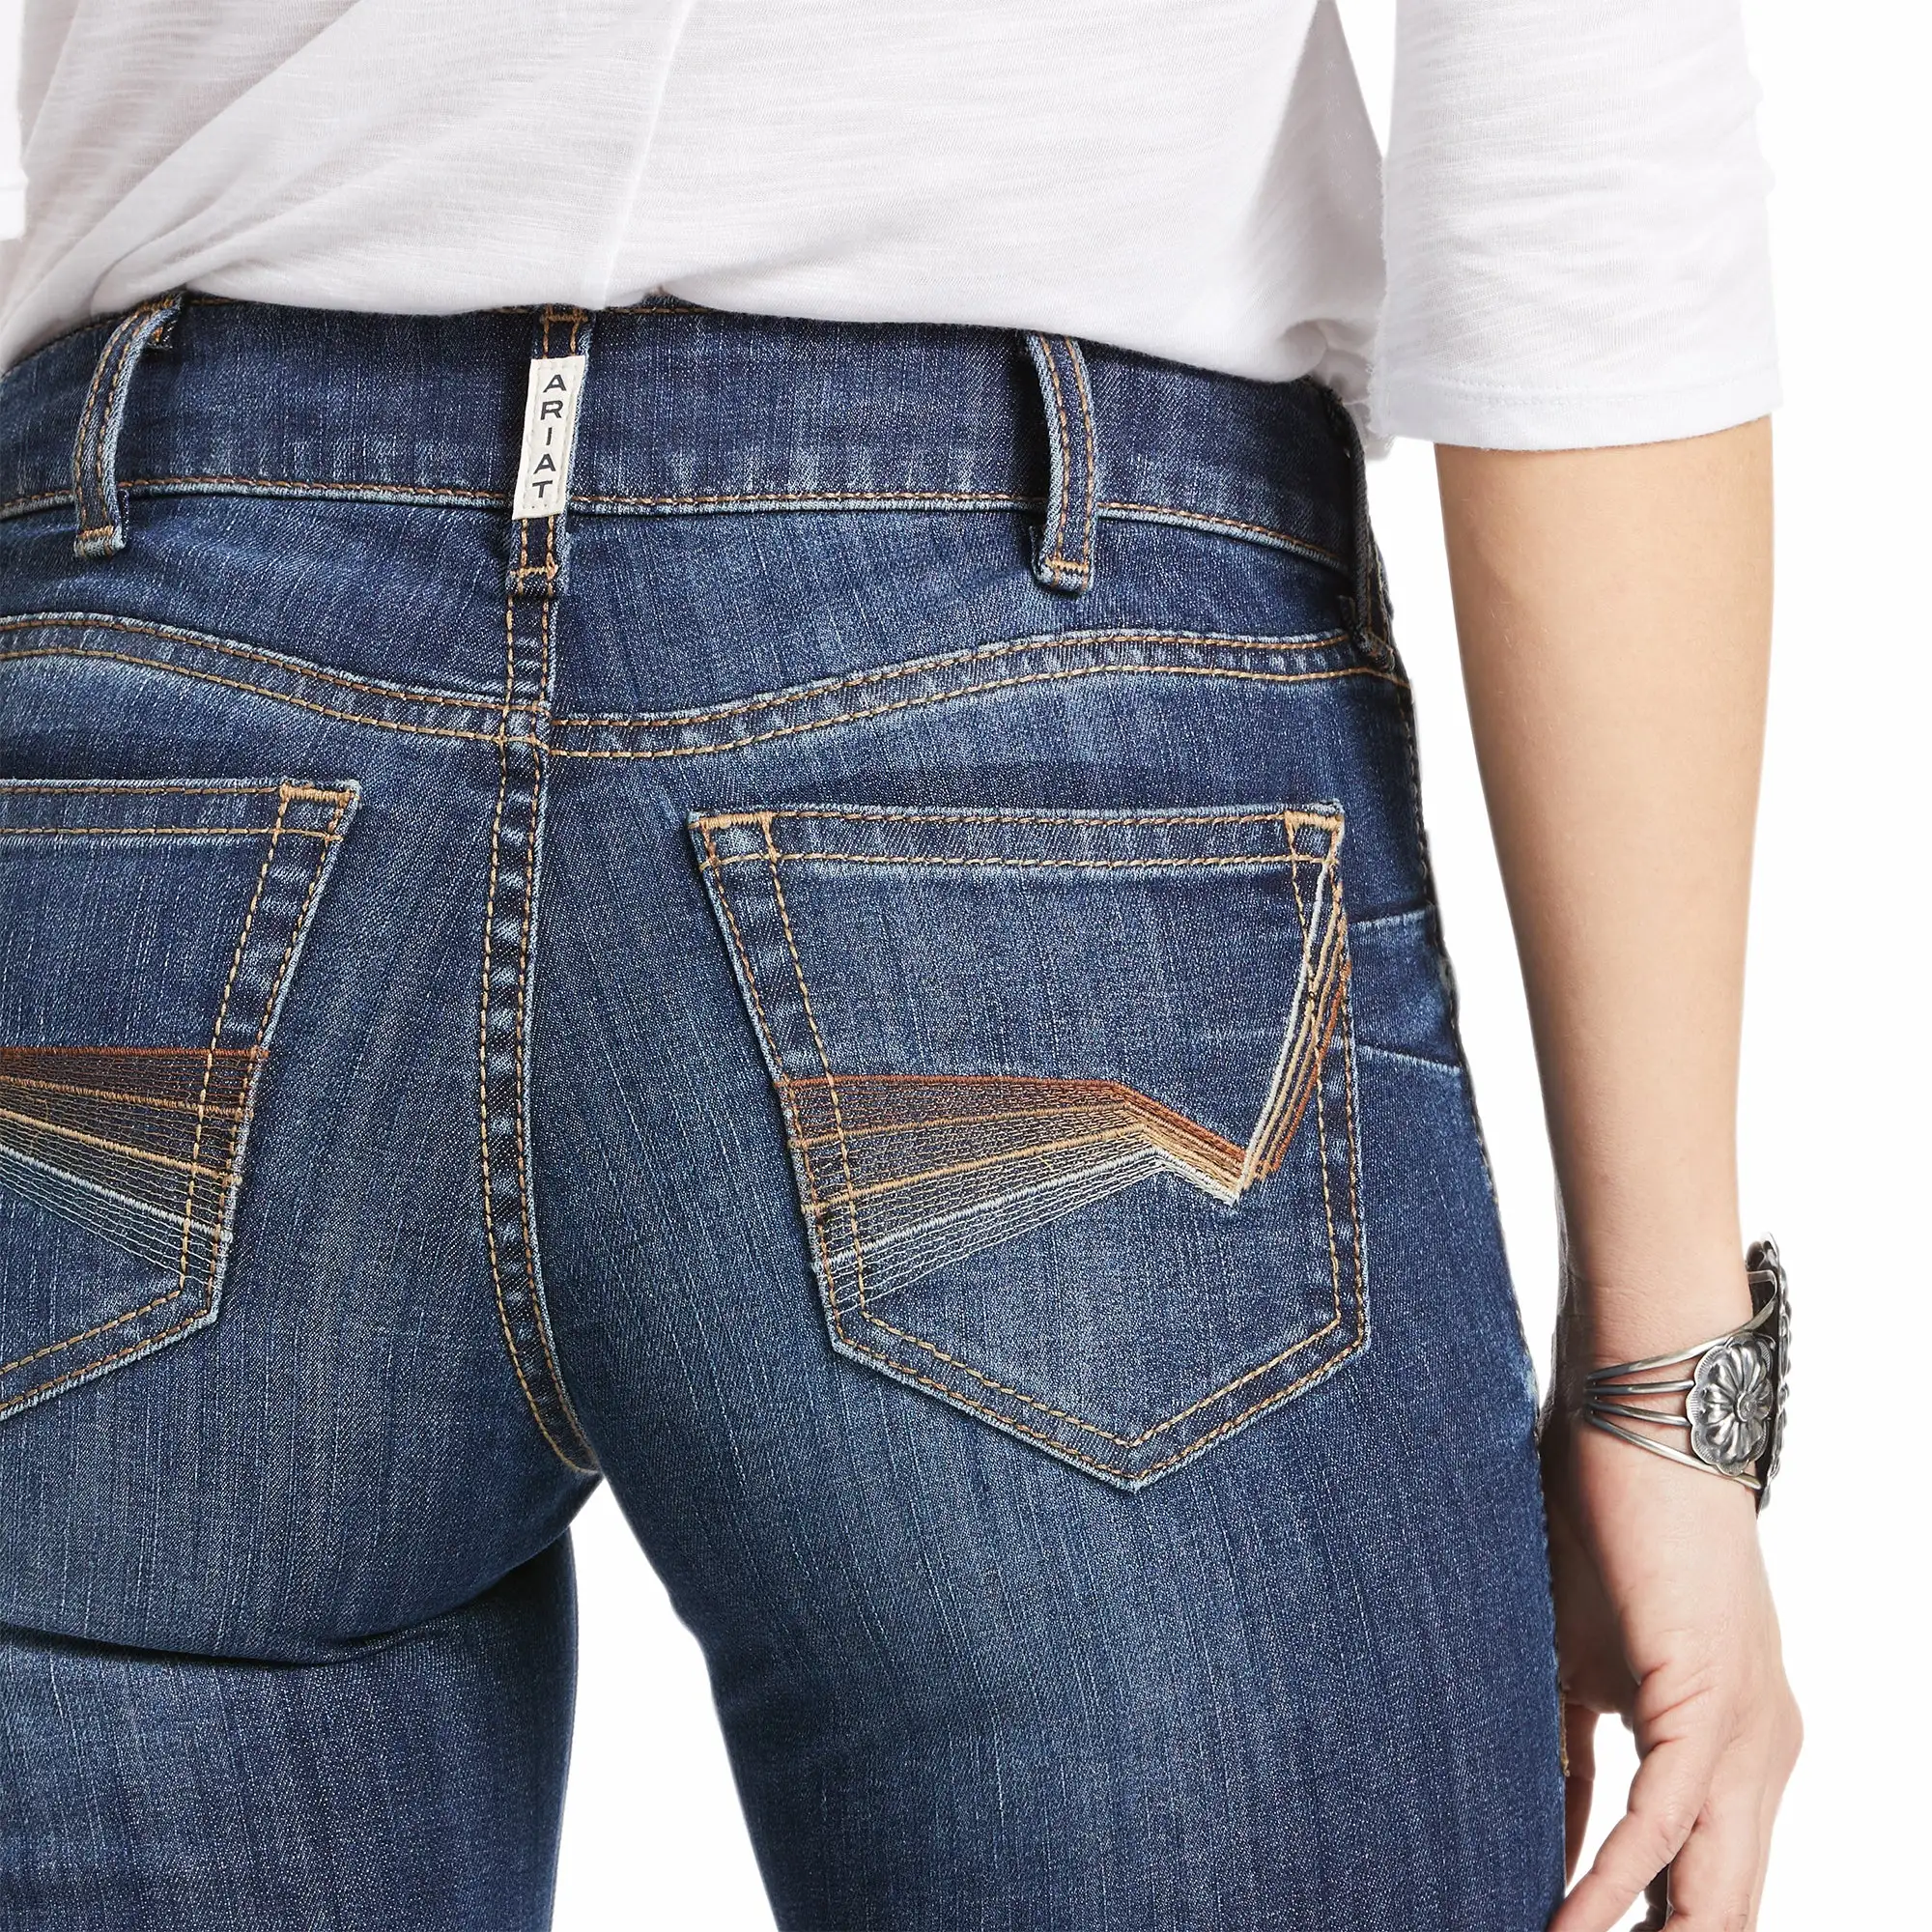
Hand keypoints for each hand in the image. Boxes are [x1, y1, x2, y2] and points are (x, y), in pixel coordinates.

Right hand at [1542, 1403, 1799, 1928]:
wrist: (1637, 1421)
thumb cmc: (1600, 1521)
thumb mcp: (1580, 1666)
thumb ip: (1576, 1758)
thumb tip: (1542, 1833)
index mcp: (1738, 1742)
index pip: (1703, 1874)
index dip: (1650, 1923)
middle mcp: (1763, 1752)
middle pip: (1723, 1900)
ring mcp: (1747, 1733)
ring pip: (1710, 1882)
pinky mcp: (1706, 1704)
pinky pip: (1664, 1821)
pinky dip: (1613, 1881)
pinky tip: (1566, 1922)